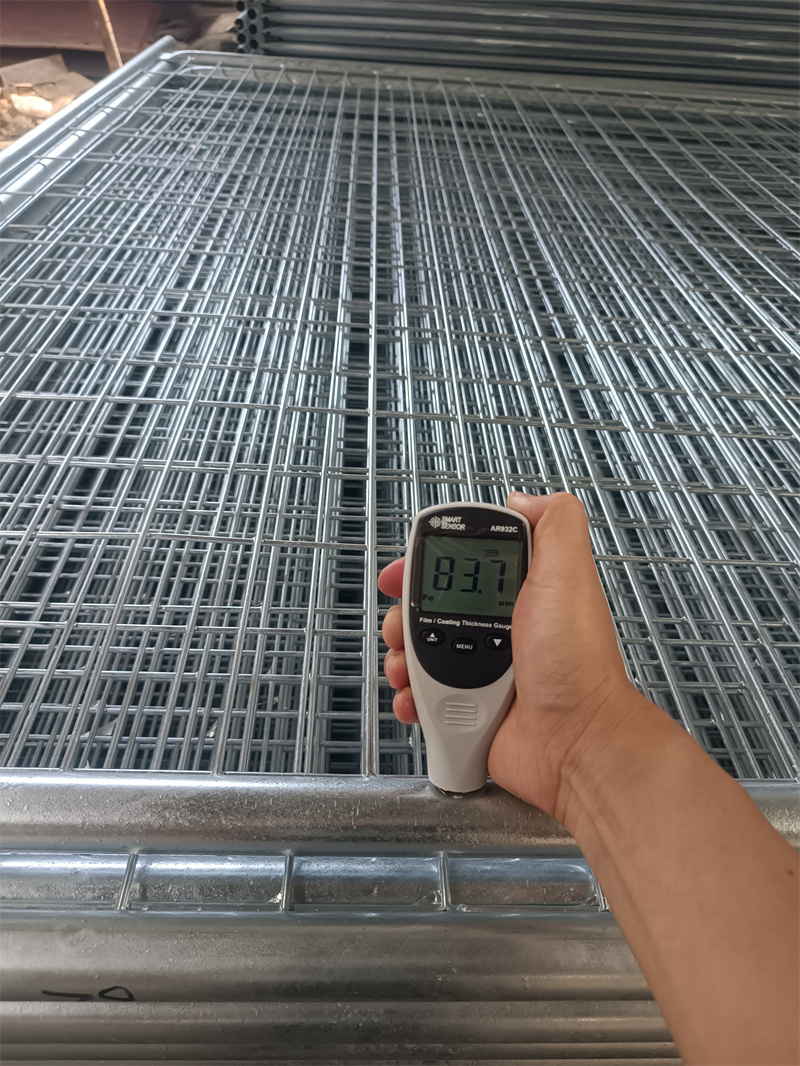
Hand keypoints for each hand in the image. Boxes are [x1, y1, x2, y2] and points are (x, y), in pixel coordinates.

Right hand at [379, 492, 641, 821]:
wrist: (575, 742)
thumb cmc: (577, 666)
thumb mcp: (570, 576)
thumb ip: (554, 526)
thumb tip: (525, 499)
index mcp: (520, 595)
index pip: (462, 566)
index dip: (429, 564)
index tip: (405, 571)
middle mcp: (500, 630)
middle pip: (430, 609)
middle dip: (405, 614)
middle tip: (403, 625)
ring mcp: (482, 671)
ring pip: (419, 652)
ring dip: (401, 656)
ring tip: (408, 666)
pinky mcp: (468, 709)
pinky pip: (423, 698)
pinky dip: (410, 697)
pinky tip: (415, 697)